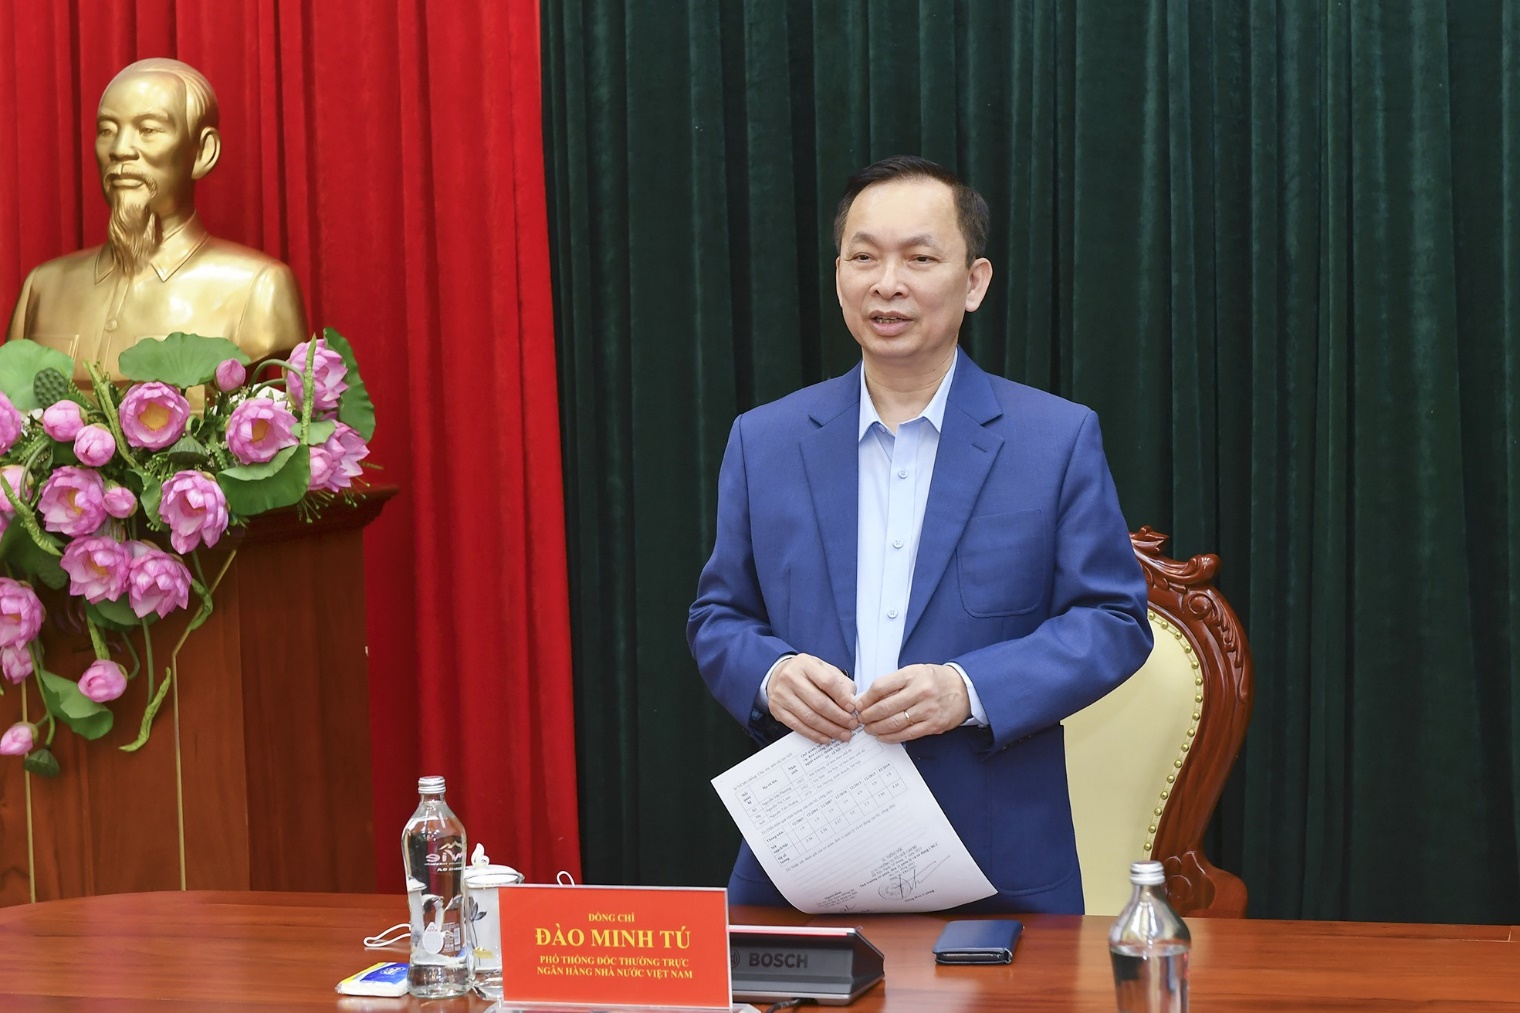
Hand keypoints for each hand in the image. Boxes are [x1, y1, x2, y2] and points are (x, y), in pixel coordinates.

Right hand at [767, 654, 858, 743]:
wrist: (778, 675)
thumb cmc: (806, 674)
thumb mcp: (824, 670)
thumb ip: (841, 683)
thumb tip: (852, 703)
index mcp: (805, 664)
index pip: (827, 682)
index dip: (842, 697)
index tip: (852, 708)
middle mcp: (790, 678)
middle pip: (818, 702)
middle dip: (838, 717)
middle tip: (851, 725)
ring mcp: (781, 694)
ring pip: (809, 717)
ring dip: (829, 729)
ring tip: (843, 734)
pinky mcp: (777, 709)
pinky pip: (798, 726)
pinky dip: (814, 734)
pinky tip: (826, 738)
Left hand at [854, 664, 969, 742]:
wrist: (964, 688)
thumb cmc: (935, 679)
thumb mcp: (914, 672)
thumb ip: (893, 683)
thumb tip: (868, 698)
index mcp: (912, 675)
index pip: (881, 687)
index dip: (866, 698)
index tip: (858, 705)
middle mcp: (920, 692)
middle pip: (885, 707)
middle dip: (868, 716)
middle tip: (860, 719)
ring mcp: (927, 710)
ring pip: (895, 723)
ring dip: (877, 728)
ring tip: (869, 729)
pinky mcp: (933, 725)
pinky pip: (907, 734)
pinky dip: (891, 737)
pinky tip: (883, 736)